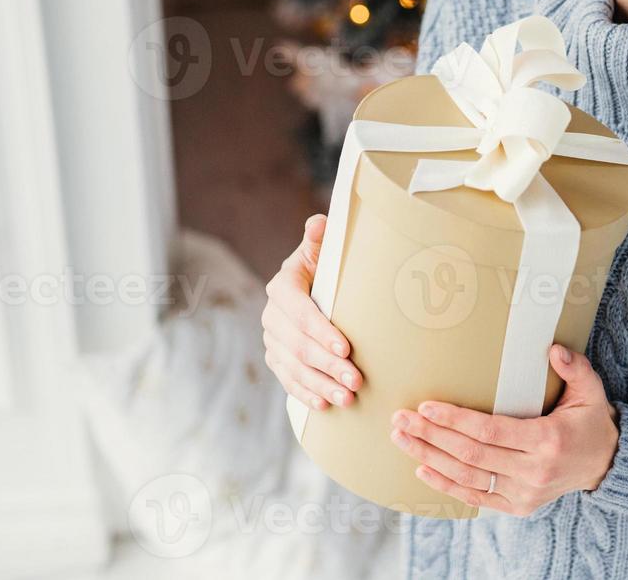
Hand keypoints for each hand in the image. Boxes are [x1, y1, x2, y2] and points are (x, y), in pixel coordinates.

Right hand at [261, 213, 363, 410]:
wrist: (311, 285)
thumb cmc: (324, 266)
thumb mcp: (322, 250)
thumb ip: (319, 238)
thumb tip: (320, 222)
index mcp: (283, 286)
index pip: (300, 312)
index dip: (321, 331)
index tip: (346, 347)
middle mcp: (272, 315)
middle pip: (299, 345)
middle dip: (328, 364)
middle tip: (356, 380)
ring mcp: (272, 340)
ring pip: (294, 367)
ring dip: (321, 385)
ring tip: (347, 399)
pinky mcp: (275, 359)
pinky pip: (288, 380)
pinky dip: (306, 394)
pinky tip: (324, 406)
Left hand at [389, 344, 619, 515]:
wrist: (606, 463)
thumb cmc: (591, 420)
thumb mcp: (591, 390)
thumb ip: (574, 368)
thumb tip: (553, 349)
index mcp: (547, 440)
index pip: (490, 431)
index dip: (455, 420)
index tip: (426, 407)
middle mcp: (533, 471)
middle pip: (471, 454)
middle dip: (431, 436)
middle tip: (400, 420)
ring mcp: (525, 493)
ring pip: (468, 476)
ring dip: (430, 458)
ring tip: (401, 440)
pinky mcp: (519, 506)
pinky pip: (476, 497)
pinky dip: (447, 485)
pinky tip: (422, 469)